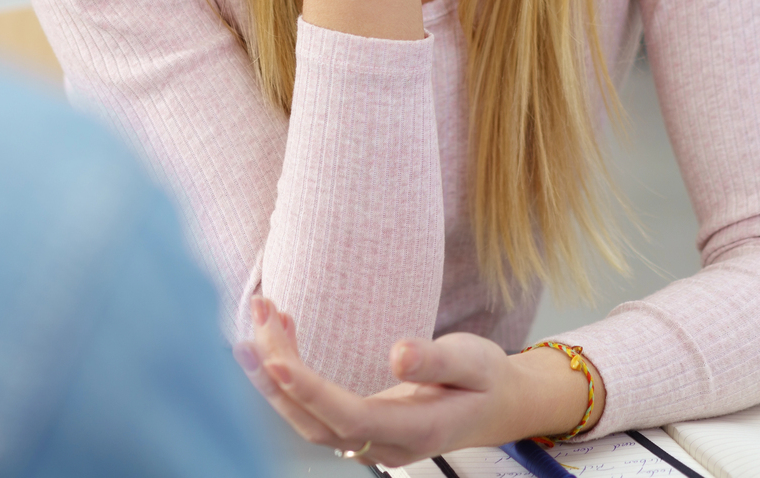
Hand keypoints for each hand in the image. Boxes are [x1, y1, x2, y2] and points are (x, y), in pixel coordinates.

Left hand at [231, 297, 602, 468]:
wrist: (498, 406)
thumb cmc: (486, 379)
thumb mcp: (473, 361)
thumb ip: (436, 361)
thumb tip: (398, 355)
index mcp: (416, 430)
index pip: (350, 418)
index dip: (310, 393)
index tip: (275, 360)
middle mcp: (387, 445)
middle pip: (316, 423)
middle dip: (278, 374)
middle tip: (260, 314)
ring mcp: (371, 442)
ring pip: (308, 421)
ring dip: (276, 374)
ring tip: (262, 317)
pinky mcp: (360, 428)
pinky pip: (315, 412)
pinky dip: (289, 377)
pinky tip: (283, 336)